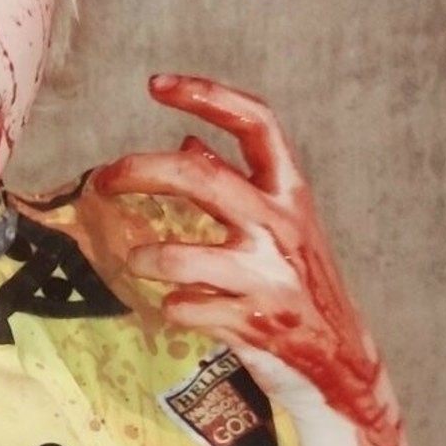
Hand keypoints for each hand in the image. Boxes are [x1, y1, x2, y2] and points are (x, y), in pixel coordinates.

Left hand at [93, 74, 434, 445]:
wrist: (340, 360)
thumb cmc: (300, 283)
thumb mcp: (281, 224)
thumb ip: (236, 183)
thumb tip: (187, 141)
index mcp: (290, 193)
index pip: (256, 124)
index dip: (207, 94)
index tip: (156, 85)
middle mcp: (280, 226)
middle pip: (201, 178)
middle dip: (143, 170)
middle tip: (104, 177)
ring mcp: (267, 277)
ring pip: (184, 256)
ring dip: (147, 258)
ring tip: (134, 261)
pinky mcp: (253, 323)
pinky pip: (188, 307)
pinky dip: (173, 307)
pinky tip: (175, 308)